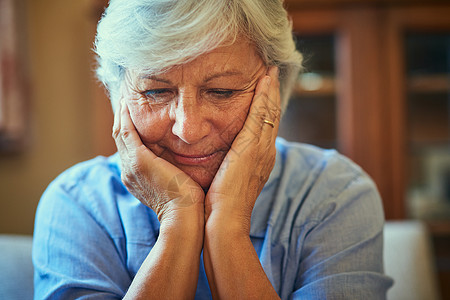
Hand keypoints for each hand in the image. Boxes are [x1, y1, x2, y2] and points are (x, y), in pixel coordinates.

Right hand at [112, 100, 204, 224]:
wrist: (186, 217)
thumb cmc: (190, 203)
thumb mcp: (179, 181)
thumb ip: (176, 168)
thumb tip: (187, 157)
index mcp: (137, 177)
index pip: (130, 146)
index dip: (130, 128)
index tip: (135, 112)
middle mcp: (129, 172)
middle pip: (121, 137)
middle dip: (123, 117)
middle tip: (126, 98)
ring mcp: (130, 167)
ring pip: (120, 132)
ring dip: (123, 113)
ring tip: (126, 96)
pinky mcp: (138, 161)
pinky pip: (126, 132)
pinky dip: (126, 116)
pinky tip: (129, 102)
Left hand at [205, 66, 279, 232]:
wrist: (225, 220)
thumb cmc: (221, 205)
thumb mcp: (227, 181)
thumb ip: (227, 166)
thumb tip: (219, 159)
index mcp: (260, 159)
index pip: (265, 127)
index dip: (267, 108)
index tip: (265, 90)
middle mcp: (266, 152)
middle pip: (272, 116)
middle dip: (273, 94)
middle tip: (272, 73)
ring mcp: (262, 149)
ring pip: (270, 112)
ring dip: (271, 90)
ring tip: (271, 71)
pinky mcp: (253, 147)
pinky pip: (261, 115)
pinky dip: (265, 96)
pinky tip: (265, 79)